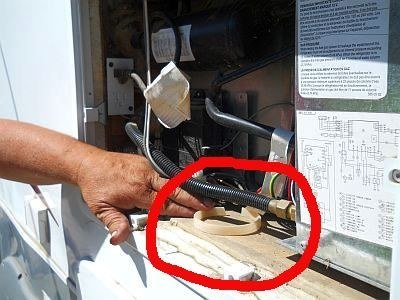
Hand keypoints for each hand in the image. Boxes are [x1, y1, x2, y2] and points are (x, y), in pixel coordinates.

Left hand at [77, 150, 212, 244]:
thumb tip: (119, 237)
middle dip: (192, 197)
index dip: (181, 209)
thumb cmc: (96, 184)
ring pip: (171, 179)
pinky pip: (164, 173)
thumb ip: (113, 223)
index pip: (163, 204)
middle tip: (207, 204)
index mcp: (136, 190)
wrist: (89, 163)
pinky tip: (184, 185)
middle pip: (174, 189)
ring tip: (201, 196)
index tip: (194, 213)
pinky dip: (176, 180)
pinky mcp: (145, 162)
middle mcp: (144, 177)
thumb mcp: (101, 208)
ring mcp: (146, 167)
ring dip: (187, 188)